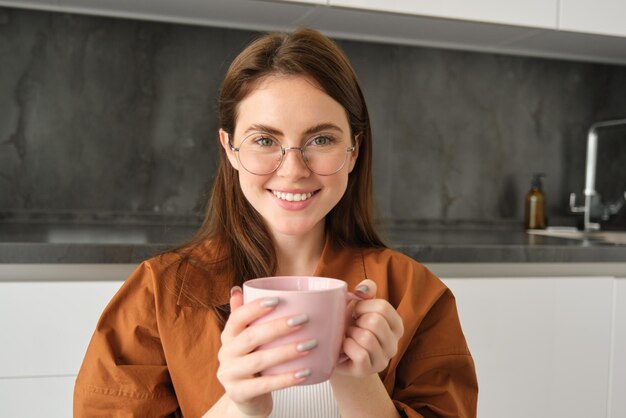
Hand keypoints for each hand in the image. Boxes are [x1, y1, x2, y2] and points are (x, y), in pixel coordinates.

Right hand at [216, 287, 314, 416]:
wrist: (245, 401)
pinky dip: (286, 379)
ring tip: (310, 345)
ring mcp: (230, 375)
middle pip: (250, 337)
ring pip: (259, 361)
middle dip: (278, 327)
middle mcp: (226, 354)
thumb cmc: (253, 364)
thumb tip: (239, 288)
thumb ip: (245, 317)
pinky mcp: (239, 394)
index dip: (255, 307)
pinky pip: (264, 385)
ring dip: (287, 351)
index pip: (237, 317)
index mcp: (229, 336)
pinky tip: (305, 372)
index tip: (278, 300)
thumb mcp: (247, 341)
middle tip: (304, 319)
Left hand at [333, 279, 403, 377]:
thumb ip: (366, 290)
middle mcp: (394, 344)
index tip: (355, 311)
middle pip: (376, 322)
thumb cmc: (349, 325)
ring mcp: (382, 360)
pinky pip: (359, 354)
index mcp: (396, 325)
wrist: (335, 352)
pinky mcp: (368, 371)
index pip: (383, 308)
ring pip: (367, 338)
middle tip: (352, 326)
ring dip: (350, 334)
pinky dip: (347, 347)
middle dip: (357, 321)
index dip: (363, 306)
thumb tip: (362, 290)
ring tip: (348, 337)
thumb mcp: (359, 304)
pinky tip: (344, 347)